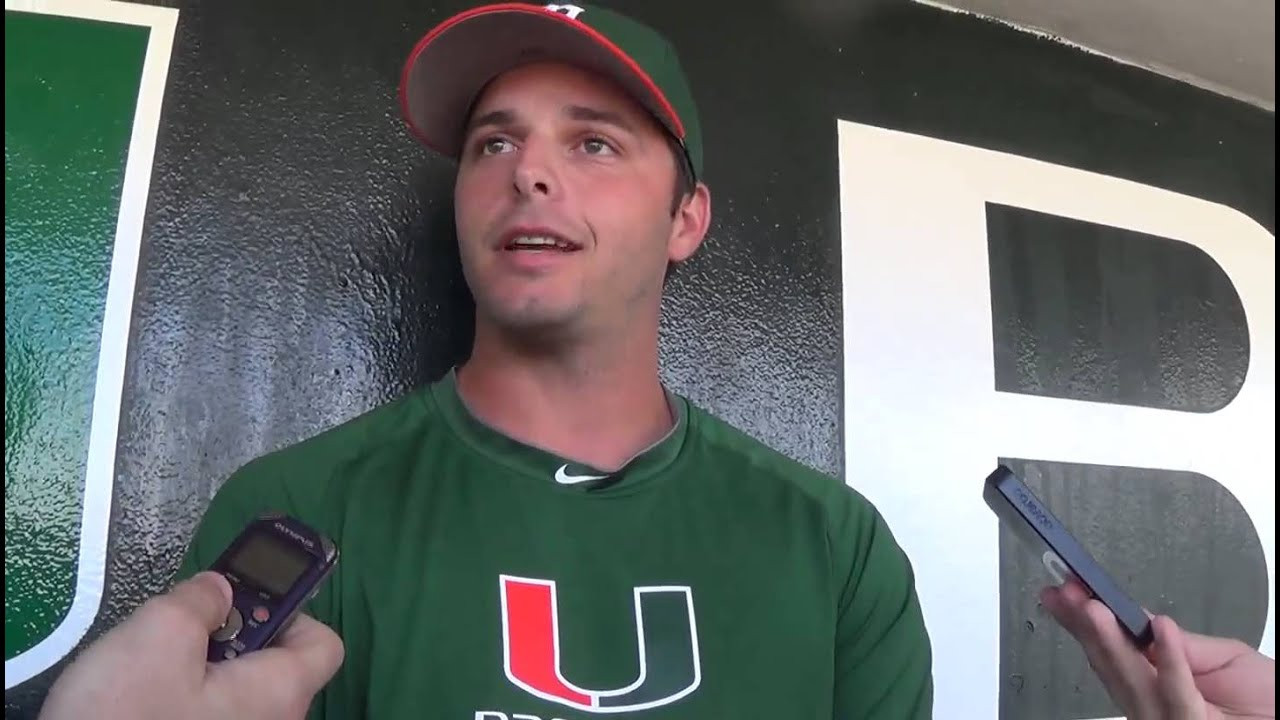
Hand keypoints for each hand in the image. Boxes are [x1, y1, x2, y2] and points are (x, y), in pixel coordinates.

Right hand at [39, 572, 343, 719]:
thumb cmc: (126, 715)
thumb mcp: (159, 634)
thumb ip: (200, 599)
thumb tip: (221, 590)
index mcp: (281, 693)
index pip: (325, 644)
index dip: (294, 612)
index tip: (240, 604)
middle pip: (275, 665)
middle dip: (234, 636)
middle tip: (183, 630)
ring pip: (236, 692)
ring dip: (202, 668)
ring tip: (154, 664)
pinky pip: (210, 714)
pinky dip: (184, 698)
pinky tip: (141, 697)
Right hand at [1042, 578, 1274, 719]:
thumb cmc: (1269, 703)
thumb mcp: (1226, 659)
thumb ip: (1183, 645)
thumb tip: (1141, 620)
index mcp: (1158, 686)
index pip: (1112, 651)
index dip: (1084, 621)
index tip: (1064, 591)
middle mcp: (1154, 707)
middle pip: (1109, 666)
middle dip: (1084, 627)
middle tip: (1064, 594)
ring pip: (1131, 682)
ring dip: (1111, 641)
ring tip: (1094, 607)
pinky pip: (1177, 697)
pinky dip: (1169, 661)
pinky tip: (1162, 628)